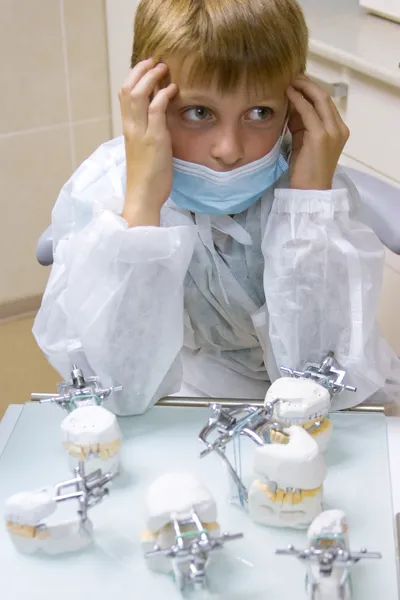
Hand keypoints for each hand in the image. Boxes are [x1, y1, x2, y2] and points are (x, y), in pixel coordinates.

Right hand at [118, 58, 177, 224]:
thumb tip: (158, 123)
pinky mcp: (154, 140)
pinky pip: (156, 110)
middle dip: (140, 71)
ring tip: (163, 68)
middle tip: (155, 62)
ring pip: (138, 95)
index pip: (124, 96)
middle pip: (128, 89)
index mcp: (128, 130)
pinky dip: (163, 95)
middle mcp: (131, 128)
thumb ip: (147, 135)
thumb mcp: (144, 151)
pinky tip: (173, 89)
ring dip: (151, 77)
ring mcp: (141, 133)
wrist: (142, 197)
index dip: (134, 78)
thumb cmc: (146, 179)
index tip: (146, 69)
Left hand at [286, 76, 349, 189]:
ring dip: (303, 88)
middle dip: (308, 84)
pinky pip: (308, 111)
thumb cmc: (306, 170)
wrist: (310, 191)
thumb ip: (301, 124)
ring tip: (289, 81)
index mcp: (338, 129)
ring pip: (318, 100)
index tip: (297, 82)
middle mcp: (339, 128)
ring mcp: (332, 131)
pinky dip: (298, 100)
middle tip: (292, 76)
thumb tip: (291, 105)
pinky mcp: (320, 136)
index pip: (326, 102)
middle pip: (324, 97)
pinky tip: (288, 93)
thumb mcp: (305, 142)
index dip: (311, 89)